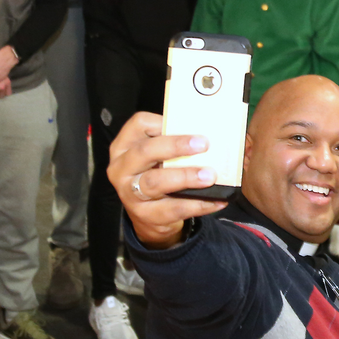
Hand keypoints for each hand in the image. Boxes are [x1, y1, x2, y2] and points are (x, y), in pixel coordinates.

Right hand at [108, 111, 228, 248]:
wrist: (149, 216)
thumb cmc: (157, 174)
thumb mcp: (156, 156)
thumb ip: (172, 143)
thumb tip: (204, 134)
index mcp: (125, 145)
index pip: (139, 124)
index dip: (162, 122)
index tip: (189, 126)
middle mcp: (122, 168)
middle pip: (145, 151)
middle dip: (175, 146)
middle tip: (203, 145)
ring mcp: (130, 193)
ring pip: (155, 182)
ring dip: (185, 177)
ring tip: (209, 176)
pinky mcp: (144, 215)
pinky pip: (173, 209)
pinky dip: (198, 204)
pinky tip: (216, 200)